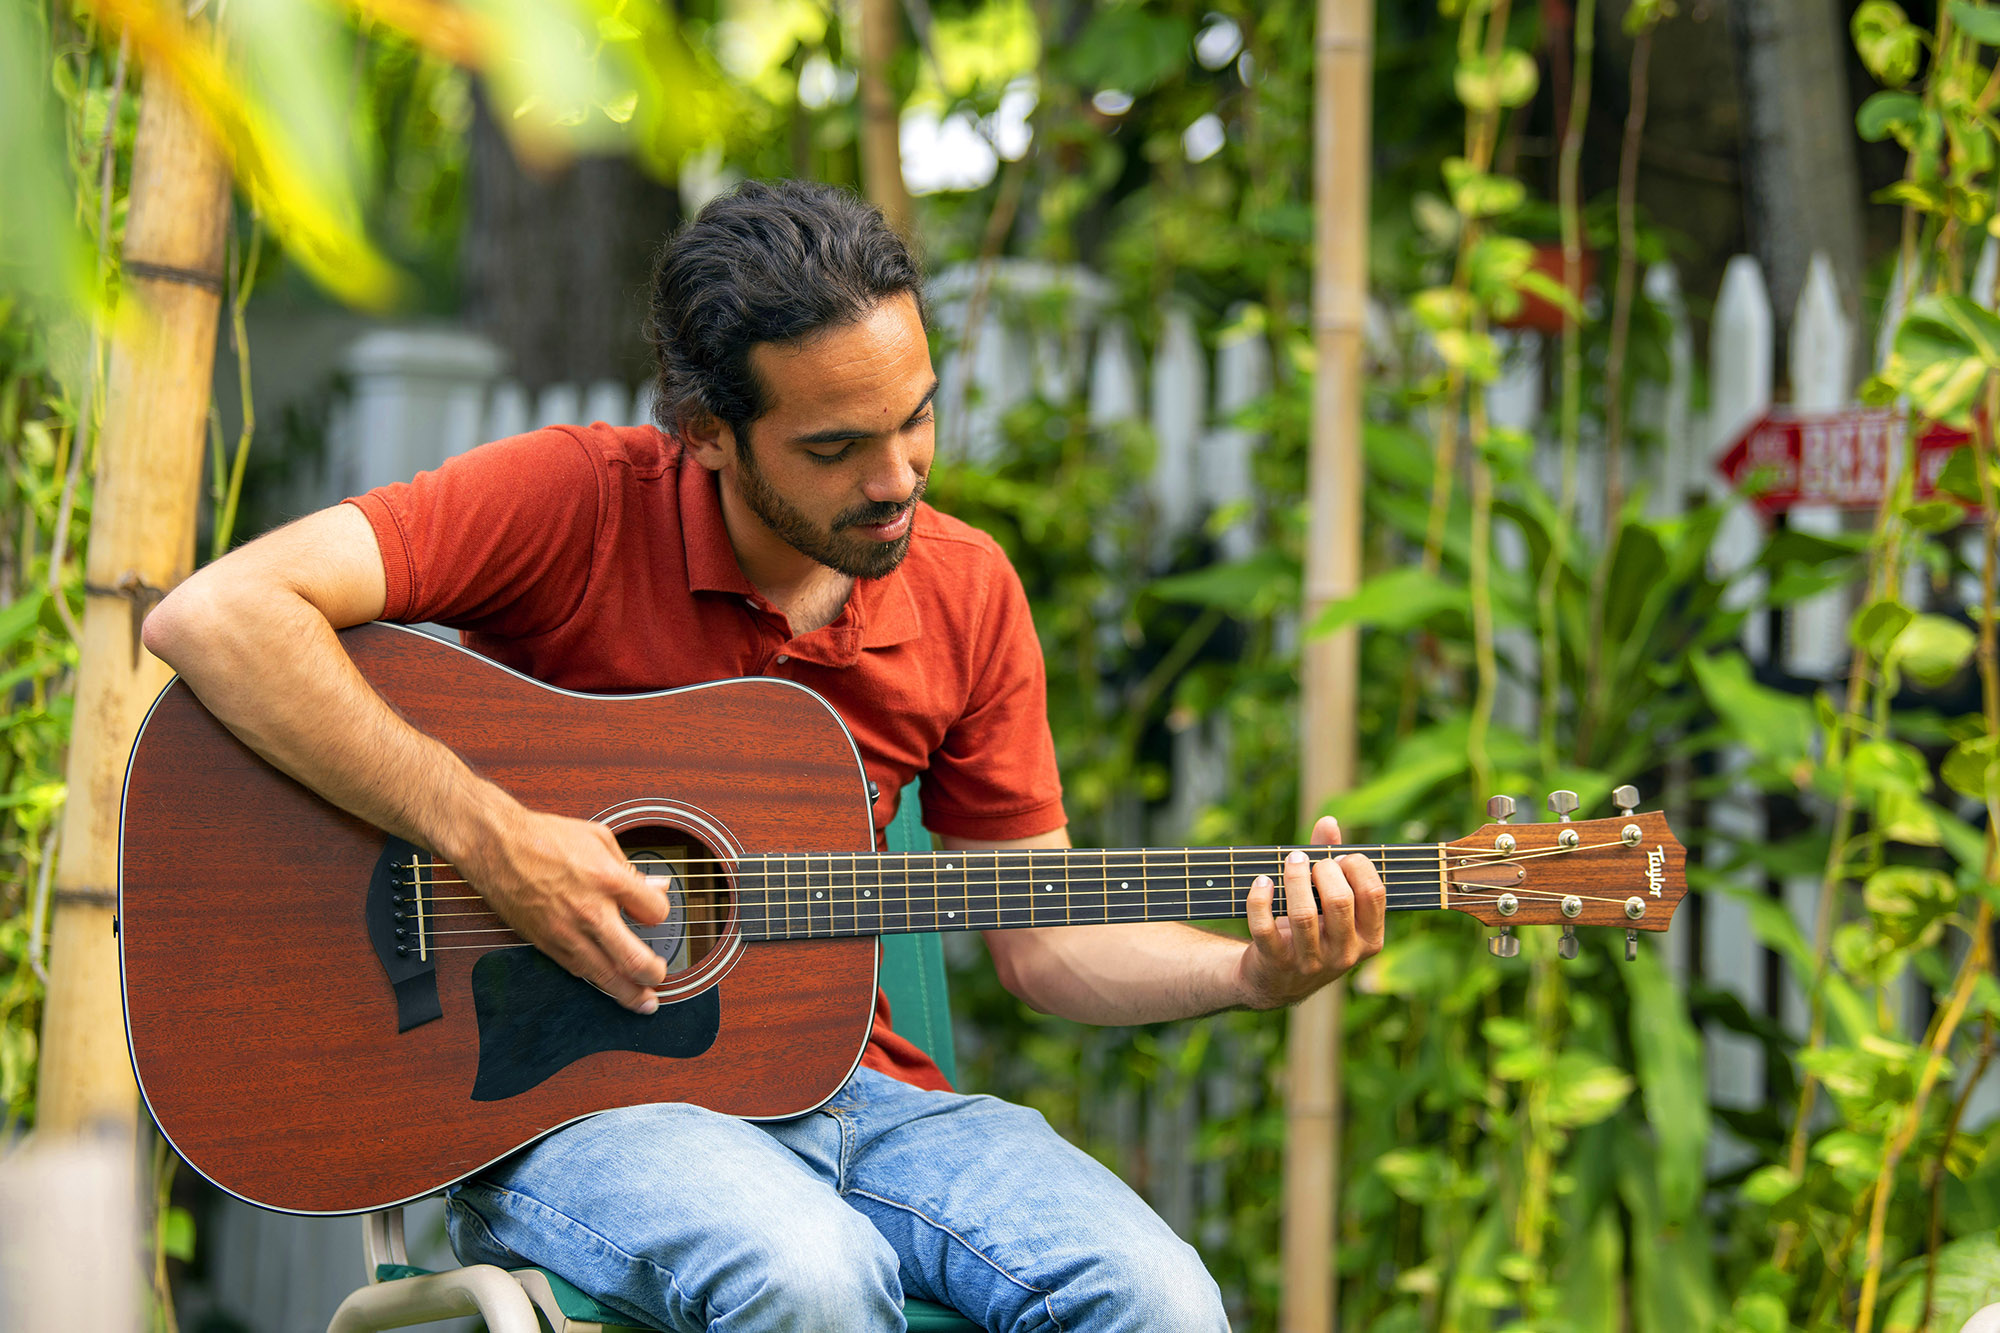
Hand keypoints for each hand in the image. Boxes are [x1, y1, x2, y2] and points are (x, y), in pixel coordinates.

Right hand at [453, 802, 670, 1013]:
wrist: (495, 847)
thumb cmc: (544, 837)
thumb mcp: (598, 839)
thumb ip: (630, 869)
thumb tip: (656, 886)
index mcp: (607, 879)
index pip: (654, 912)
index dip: (661, 914)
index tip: (656, 913)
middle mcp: (589, 911)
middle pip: (634, 959)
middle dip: (653, 974)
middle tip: (660, 978)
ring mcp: (566, 932)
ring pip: (604, 976)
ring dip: (629, 994)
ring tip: (644, 1002)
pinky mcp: (546, 943)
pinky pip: (577, 971)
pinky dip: (597, 981)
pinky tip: (609, 985)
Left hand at [1238, 815, 1386, 1008]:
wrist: (1277, 981)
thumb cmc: (1312, 931)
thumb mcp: (1330, 905)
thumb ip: (1333, 863)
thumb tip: (1329, 822)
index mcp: (1369, 938)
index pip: (1374, 894)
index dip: (1357, 865)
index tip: (1339, 857)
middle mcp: (1344, 954)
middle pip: (1339, 901)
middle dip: (1324, 870)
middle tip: (1310, 862)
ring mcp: (1310, 962)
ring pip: (1303, 914)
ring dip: (1294, 878)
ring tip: (1290, 860)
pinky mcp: (1275, 962)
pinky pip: (1264, 927)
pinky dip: (1260, 899)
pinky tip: (1261, 881)